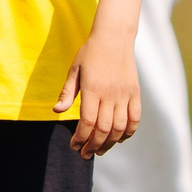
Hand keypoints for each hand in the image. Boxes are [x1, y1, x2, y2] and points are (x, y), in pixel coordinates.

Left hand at [57, 31, 140, 157]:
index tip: (74, 145)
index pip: (87, 122)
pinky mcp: (135, 93)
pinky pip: (135, 118)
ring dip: (110, 143)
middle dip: (93, 146)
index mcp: (92, 88)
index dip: (80, 138)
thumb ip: (67, 93)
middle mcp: (110, 93)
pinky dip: (128, 132)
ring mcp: (125, 94)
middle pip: (103, 129)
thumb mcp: (74, 70)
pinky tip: (119, 138)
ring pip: (119, 127)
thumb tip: (56, 111)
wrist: (114, 37)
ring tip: (100, 150)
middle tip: (86, 154)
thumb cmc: (90, 53)